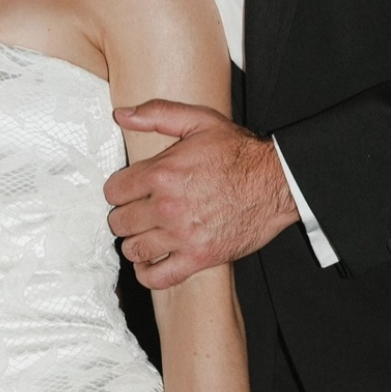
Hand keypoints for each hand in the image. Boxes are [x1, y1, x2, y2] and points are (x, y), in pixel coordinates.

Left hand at [107, 100, 298, 287]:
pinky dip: (148, 272)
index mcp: (162, 173)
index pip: (113, 191)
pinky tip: (151, 260)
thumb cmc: (239, 153)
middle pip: (119, 222)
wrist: (276, 182)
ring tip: (146, 233)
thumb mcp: (199, 120)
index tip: (128, 190)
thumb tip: (121, 115)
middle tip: (137, 211)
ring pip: (133, 249)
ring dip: (135, 242)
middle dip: (124, 215)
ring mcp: (182, 235)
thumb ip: (157, 114)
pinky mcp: (198, 258)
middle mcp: (167, 206)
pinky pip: (158, 277)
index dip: (118, 190)